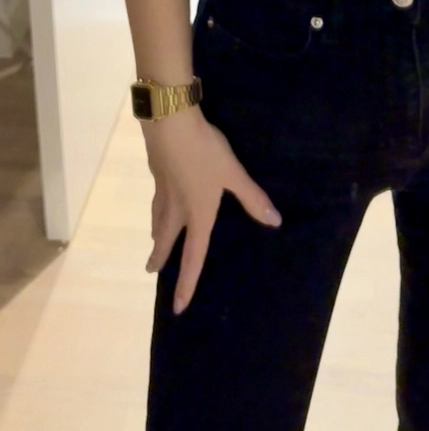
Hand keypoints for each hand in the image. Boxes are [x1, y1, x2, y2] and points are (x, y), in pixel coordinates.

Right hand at [143, 106, 281, 312]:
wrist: (170, 123)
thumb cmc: (205, 152)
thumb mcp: (232, 173)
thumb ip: (252, 197)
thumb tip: (275, 223)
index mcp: (197, 213)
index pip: (193, 256)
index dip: (187, 283)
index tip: (178, 307)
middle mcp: (176, 208)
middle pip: (166, 239)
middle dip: (160, 257)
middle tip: (152, 271)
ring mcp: (163, 189)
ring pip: (158, 218)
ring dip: (157, 234)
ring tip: (155, 240)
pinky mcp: (157, 171)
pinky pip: (156, 199)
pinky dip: (156, 208)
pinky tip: (160, 198)